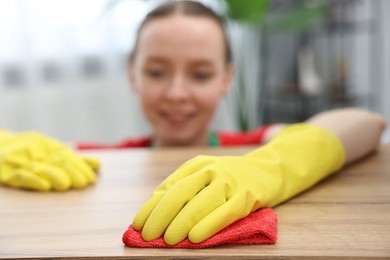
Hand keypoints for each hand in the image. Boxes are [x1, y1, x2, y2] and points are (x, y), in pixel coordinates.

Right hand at [0, 130, 98, 190]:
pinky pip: (20, 176)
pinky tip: (45, 186)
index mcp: (47, 146)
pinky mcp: (6, 173)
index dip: (80, 166)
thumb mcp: (53, 151)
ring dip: (55, 176)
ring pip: (40, 168)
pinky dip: (34, 180)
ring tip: (66, 184)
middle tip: (82, 183)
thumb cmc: (30, 151)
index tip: (91, 178)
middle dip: (71, 171)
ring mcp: (21, 161)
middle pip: (56, 161)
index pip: (67, 156)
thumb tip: (97, 165)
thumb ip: (74, 159)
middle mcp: (36, 152)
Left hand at [132, 124, 344, 244]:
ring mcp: (229, 181)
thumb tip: (155, 210)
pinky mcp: (247, 195)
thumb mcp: (205, 176)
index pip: (169, 186)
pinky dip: (208, 224)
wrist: (268, 170)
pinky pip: (225, 212)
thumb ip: (183, 188)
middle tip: (148, 235)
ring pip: (200, 201)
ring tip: (167, 240)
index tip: (138, 224)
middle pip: (180, 192)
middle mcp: (211, 169)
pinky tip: (194, 238)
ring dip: (180, 222)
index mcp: (197, 165)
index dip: (151, 206)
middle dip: (161, 215)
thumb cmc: (230, 179)